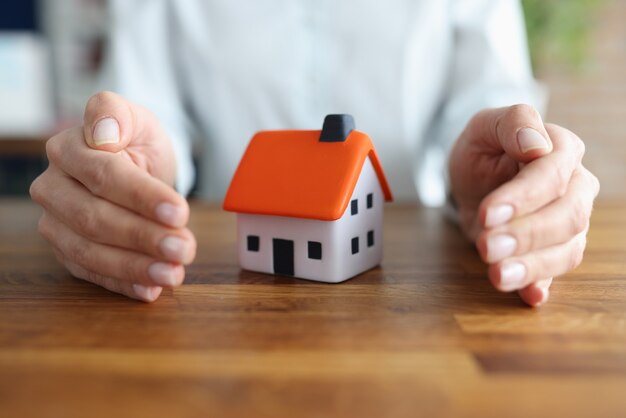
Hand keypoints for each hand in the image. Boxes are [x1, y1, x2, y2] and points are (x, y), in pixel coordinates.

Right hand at [30, 91, 196, 301]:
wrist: (134, 168)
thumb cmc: (135, 143)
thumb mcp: (137, 120)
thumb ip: (116, 114)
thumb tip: (103, 133)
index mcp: (68, 150)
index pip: (105, 177)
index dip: (142, 197)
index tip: (180, 212)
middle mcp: (53, 188)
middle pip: (95, 219)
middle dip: (143, 237)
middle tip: (184, 249)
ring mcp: (55, 223)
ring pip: (89, 252)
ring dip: (135, 267)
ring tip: (174, 274)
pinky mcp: (66, 251)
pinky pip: (90, 273)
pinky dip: (122, 284)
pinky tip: (151, 290)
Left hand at [448, 104, 599, 306]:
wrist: (476, 177)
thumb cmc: (484, 148)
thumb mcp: (486, 126)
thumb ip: (513, 123)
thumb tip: (535, 145)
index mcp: (562, 150)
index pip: (552, 175)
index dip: (523, 197)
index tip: (489, 213)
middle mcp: (575, 187)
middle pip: (568, 216)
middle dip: (527, 235)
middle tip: (487, 248)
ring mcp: (569, 221)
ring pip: (568, 249)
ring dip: (533, 266)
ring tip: (497, 276)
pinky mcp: (553, 249)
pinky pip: (557, 271)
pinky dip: (543, 284)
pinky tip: (530, 295)